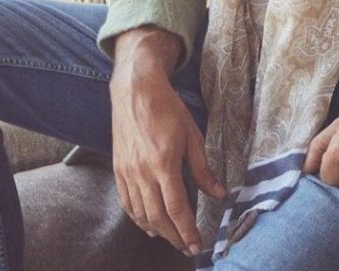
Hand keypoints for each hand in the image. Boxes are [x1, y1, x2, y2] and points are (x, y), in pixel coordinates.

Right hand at [110, 34, 225, 257]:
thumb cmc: (168, 108)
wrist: (136, 90)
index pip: (177, 209)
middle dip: (175, 237)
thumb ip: (203, 169)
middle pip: (158, 218)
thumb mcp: (192, 135)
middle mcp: (143, 172)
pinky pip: (127, 203)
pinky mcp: (118, 170)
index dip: (188, 231)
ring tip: (172, 237)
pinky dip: (138, 218)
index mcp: (164, 164)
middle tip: (187, 246)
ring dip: (157, 230)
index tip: (198, 245)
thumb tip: (220, 194)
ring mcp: (127, 173)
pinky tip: (148, 224)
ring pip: (141, 214)